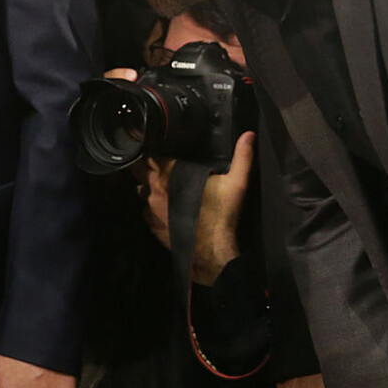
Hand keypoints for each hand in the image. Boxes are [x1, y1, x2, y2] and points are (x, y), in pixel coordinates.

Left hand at [135, 131, 254, 283]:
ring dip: (147, 188)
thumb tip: (249, 134)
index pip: (150, 156)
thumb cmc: (222, 215)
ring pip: (140, 192)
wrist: (212, 252)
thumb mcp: (236, 183)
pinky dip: (151, 208)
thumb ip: (242, 157)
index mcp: (170, 175)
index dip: (152, 153)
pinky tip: (162, 209)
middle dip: (144, 168)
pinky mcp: (152, 226)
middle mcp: (155, 190)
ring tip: (160, 188)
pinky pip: (145, 212)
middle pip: (139, 172)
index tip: (157, 152)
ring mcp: (151, 210)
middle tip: (156, 168)